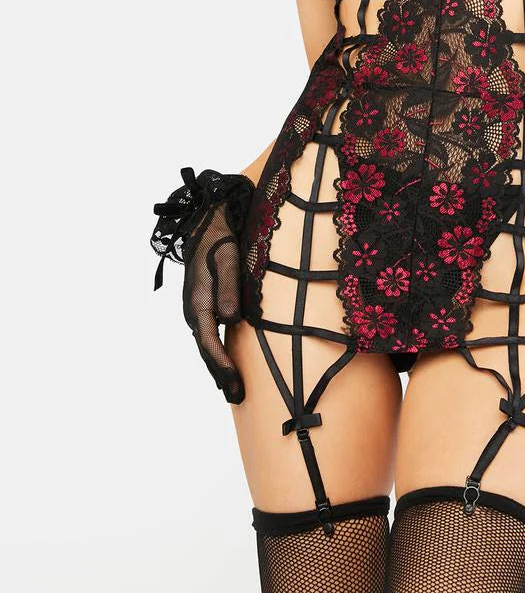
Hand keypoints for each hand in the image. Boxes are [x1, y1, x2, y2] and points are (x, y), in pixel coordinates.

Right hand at [151, 168, 254, 403]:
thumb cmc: (220, 239)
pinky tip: (225, 360)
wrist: (207, 221)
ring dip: (218, 365)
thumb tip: (230, 319)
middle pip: (206, 349)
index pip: (209, 343)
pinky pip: (209, 333)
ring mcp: (196, 307)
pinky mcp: (203, 302)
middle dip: (220, 374)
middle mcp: (194, 309)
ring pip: (206, 343)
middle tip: (236, 397)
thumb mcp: (226, 260)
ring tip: (231, 388)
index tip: (235, 386)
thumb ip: (227, 289)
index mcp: (197, 302)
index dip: (222, 367)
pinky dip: (216, 350)